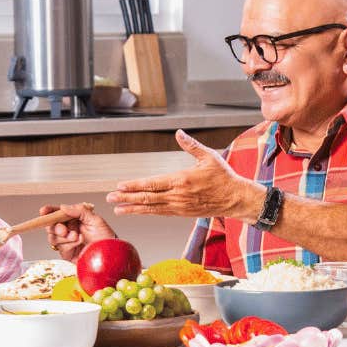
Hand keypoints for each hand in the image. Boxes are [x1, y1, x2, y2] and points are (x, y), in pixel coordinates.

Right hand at [41, 203, 114, 262]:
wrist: (110, 255)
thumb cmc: (106, 237)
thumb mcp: (95, 219)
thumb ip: (79, 211)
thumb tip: (63, 207)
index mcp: (74, 219)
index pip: (58, 213)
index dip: (49, 212)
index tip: (44, 211)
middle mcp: (68, 229)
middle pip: (51, 226)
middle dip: (56, 227)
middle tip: (64, 230)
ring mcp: (66, 241)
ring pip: (53, 237)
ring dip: (64, 237)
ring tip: (77, 237)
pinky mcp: (66, 253)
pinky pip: (60, 247)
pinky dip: (69, 244)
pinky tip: (79, 243)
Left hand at [106, 131, 259, 219]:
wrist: (235, 199)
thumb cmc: (223, 177)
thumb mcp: (209, 157)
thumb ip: (191, 145)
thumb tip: (179, 133)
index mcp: (182, 180)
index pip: (153, 184)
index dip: (134, 186)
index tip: (120, 186)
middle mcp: (178, 196)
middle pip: (147, 198)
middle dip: (127, 198)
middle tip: (110, 198)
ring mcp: (179, 206)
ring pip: (151, 208)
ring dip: (133, 208)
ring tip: (118, 209)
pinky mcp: (182, 213)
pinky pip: (160, 213)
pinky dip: (146, 212)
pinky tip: (136, 211)